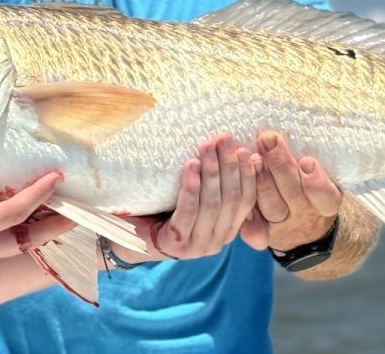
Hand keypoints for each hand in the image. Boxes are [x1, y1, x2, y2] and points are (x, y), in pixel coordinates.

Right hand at [0, 158, 74, 279]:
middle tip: (80, 213)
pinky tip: (26, 222)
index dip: (37, 195)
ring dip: (41, 231)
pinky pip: (3, 244)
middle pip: (27, 240)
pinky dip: (22, 234)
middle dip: (55, 227)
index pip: (12, 214)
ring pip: (17, 245)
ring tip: (60, 215)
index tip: (58, 177)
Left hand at [124, 134, 257, 261]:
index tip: (245, 150)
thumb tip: (239, 152)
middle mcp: (218, 241)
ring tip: (207, 147)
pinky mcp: (176, 244)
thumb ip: (217, 186)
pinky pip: (188, 212)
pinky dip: (191, 187)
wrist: (136, 236)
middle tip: (224, 139)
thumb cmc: (169, 211)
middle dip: (229, 166)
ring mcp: (198, 245)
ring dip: (211, 172)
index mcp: (228, 229)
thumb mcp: (198, 200)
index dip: (247, 175)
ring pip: (212, 204)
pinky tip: (191, 166)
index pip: (246, 201)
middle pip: (230, 199)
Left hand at [239, 132, 342, 251]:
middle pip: (295, 195)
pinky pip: (257, 233)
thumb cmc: (307, 185)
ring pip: (274, 209)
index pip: (325, 195)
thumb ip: (307, 156)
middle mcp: (305, 216)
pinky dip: (249, 221)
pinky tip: (242, 203)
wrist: (304, 228)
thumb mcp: (319, 173)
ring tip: (252, 158)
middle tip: (268, 141)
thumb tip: (283, 131)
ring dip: (261, 183)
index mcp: (325, 203)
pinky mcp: (265, 236)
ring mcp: (284, 228)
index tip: (307, 161)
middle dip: (281, 166)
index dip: (316, 181)